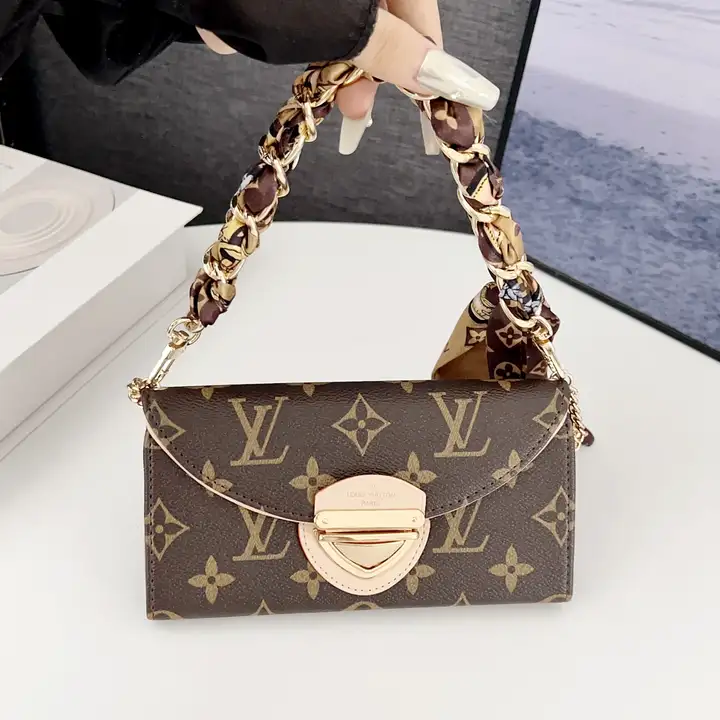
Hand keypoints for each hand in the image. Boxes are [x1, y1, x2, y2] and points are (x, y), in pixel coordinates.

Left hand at [198, 0, 498, 154]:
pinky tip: (306, 70)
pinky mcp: (291, 5)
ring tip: (336, 102)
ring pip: (349, 29)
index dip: (427, 60)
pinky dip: (313, 54)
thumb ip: (394, 50)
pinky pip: (316, 28)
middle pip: (387, 20)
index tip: (431, 102)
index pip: (421, 12)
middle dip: (376, 71)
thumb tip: (441, 74)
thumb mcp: (341, 24)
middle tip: (362, 112)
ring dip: (343, 70)